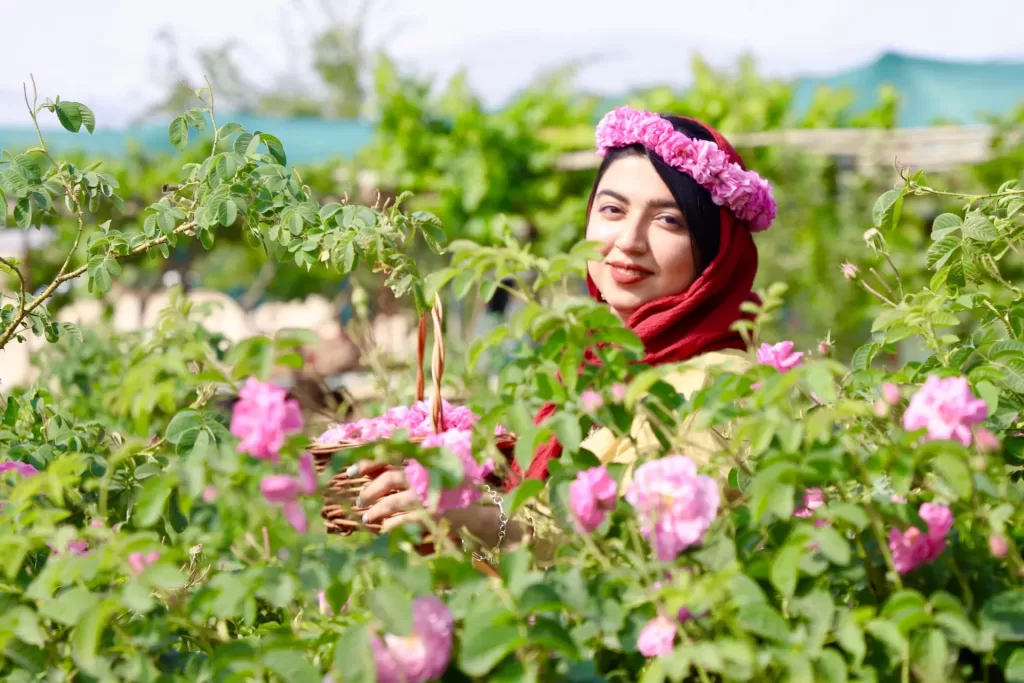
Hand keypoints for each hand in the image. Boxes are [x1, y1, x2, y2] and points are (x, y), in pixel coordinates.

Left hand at [349, 460, 523, 546]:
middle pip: (390, 478)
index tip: (351, 471)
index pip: (394, 455)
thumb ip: (420, 469)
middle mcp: (428, 475)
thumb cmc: (461, 495)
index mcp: (428, 461)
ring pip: (393, 501)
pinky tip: (383, 529)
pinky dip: (390, 525)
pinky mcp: (433, 515)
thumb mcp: (442, 474)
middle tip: (359, 499)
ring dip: (375, 510)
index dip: (370, 461)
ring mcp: (431, 495)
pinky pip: (403, 520)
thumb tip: (384, 474)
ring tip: (366, 517)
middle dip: (370, 489)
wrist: (484, 514)